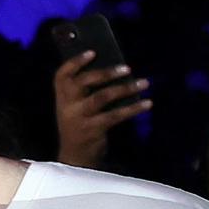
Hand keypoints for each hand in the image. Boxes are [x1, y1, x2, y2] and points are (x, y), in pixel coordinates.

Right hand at [49, 55, 148, 169]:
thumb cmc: (80, 124)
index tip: (92, 52)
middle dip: (105, 73)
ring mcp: (78, 118)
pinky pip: (115, 116)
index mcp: (62, 96)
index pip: (62, 75)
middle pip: (83, 83)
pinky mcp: (92, 130)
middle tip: (127, 68)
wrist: (75, 156)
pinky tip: (147, 103)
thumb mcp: (76, 106)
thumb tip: (114, 69)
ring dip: (125, 88)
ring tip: (144, 83)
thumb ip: (87, 90)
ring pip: (101, 97)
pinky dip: (133, 108)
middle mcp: (67, 106)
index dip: (75, 62)